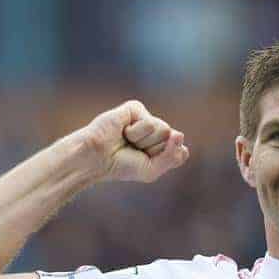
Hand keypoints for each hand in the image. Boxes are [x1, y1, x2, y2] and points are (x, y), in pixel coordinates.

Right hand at [73, 100, 189, 182]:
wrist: (96, 158)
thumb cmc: (122, 166)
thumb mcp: (152, 169)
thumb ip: (172, 156)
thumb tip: (179, 133)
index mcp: (164, 146)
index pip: (181, 152)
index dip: (164, 160)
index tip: (146, 162)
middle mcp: (157, 130)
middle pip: (174, 140)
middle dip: (154, 150)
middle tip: (134, 150)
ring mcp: (147, 118)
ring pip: (164, 130)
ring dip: (144, 142)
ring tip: (128, 141)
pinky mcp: (136, 108)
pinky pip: (149, 123)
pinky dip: (136, 132)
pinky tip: (123, 131)